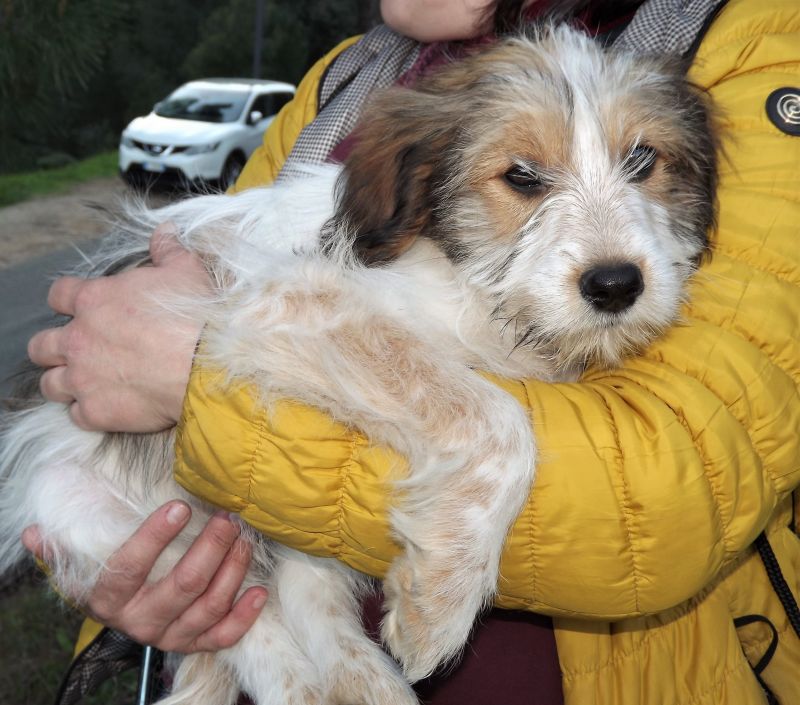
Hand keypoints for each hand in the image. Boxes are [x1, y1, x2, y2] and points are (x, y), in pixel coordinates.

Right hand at [22, 502, 266, 652]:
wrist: (126, 613)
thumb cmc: (111, 576)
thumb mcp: (83, 563)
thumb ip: (62, 547)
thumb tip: (34, 533)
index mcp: (109, 600)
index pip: (129, 568)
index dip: (154, 537)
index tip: (180, 506)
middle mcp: (140, 622)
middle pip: (182, 585)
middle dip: (209, 548)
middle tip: (227, 518)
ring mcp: (170, 636)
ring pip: (208, 607)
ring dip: (232, 571)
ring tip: (244, 539)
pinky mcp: (194, 644)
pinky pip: (223, 637)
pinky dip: (244, 616)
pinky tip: (259, 591)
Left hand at [27, 224, 210, 431]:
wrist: (208, 366)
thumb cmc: (197, 316)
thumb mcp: (186, 271)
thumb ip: (168, 250)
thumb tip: (165, 230)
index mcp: (94, 300)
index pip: (58, 295)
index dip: (67, 301)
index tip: (82, 308)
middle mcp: (79, 339)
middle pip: (41, 345)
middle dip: (54, 347)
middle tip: (80, 350)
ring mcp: (84, 378)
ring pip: (50, 384)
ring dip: (65, 382)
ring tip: (87, 383)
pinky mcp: (96, 412)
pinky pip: (77, 416)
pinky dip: (89, 412)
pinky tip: (108, 407)